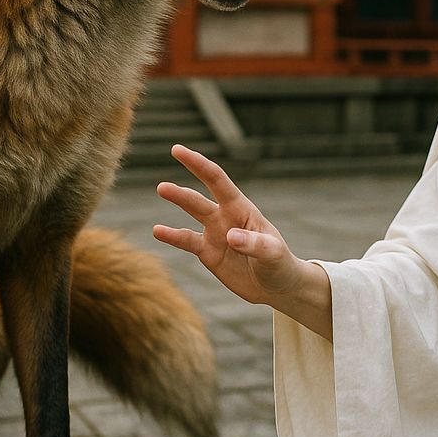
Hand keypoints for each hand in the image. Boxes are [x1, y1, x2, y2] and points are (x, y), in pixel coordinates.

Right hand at [153, 145, 310, 307]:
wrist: (277, 285)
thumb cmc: (280, 264)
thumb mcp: (273, 254)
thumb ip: (255, 244)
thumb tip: (231, 235)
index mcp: (242, 209)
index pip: (217, 181)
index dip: (198, 164)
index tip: (177, 150)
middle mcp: (226, 216)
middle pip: (199, 198)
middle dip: (181, 191)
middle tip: (161, 185)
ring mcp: (215, 234)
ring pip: (192, 213)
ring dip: (178, 201)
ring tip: (161, 188)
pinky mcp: (208, 253)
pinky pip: (187, 241)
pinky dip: (172, 236)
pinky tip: (157, 230)